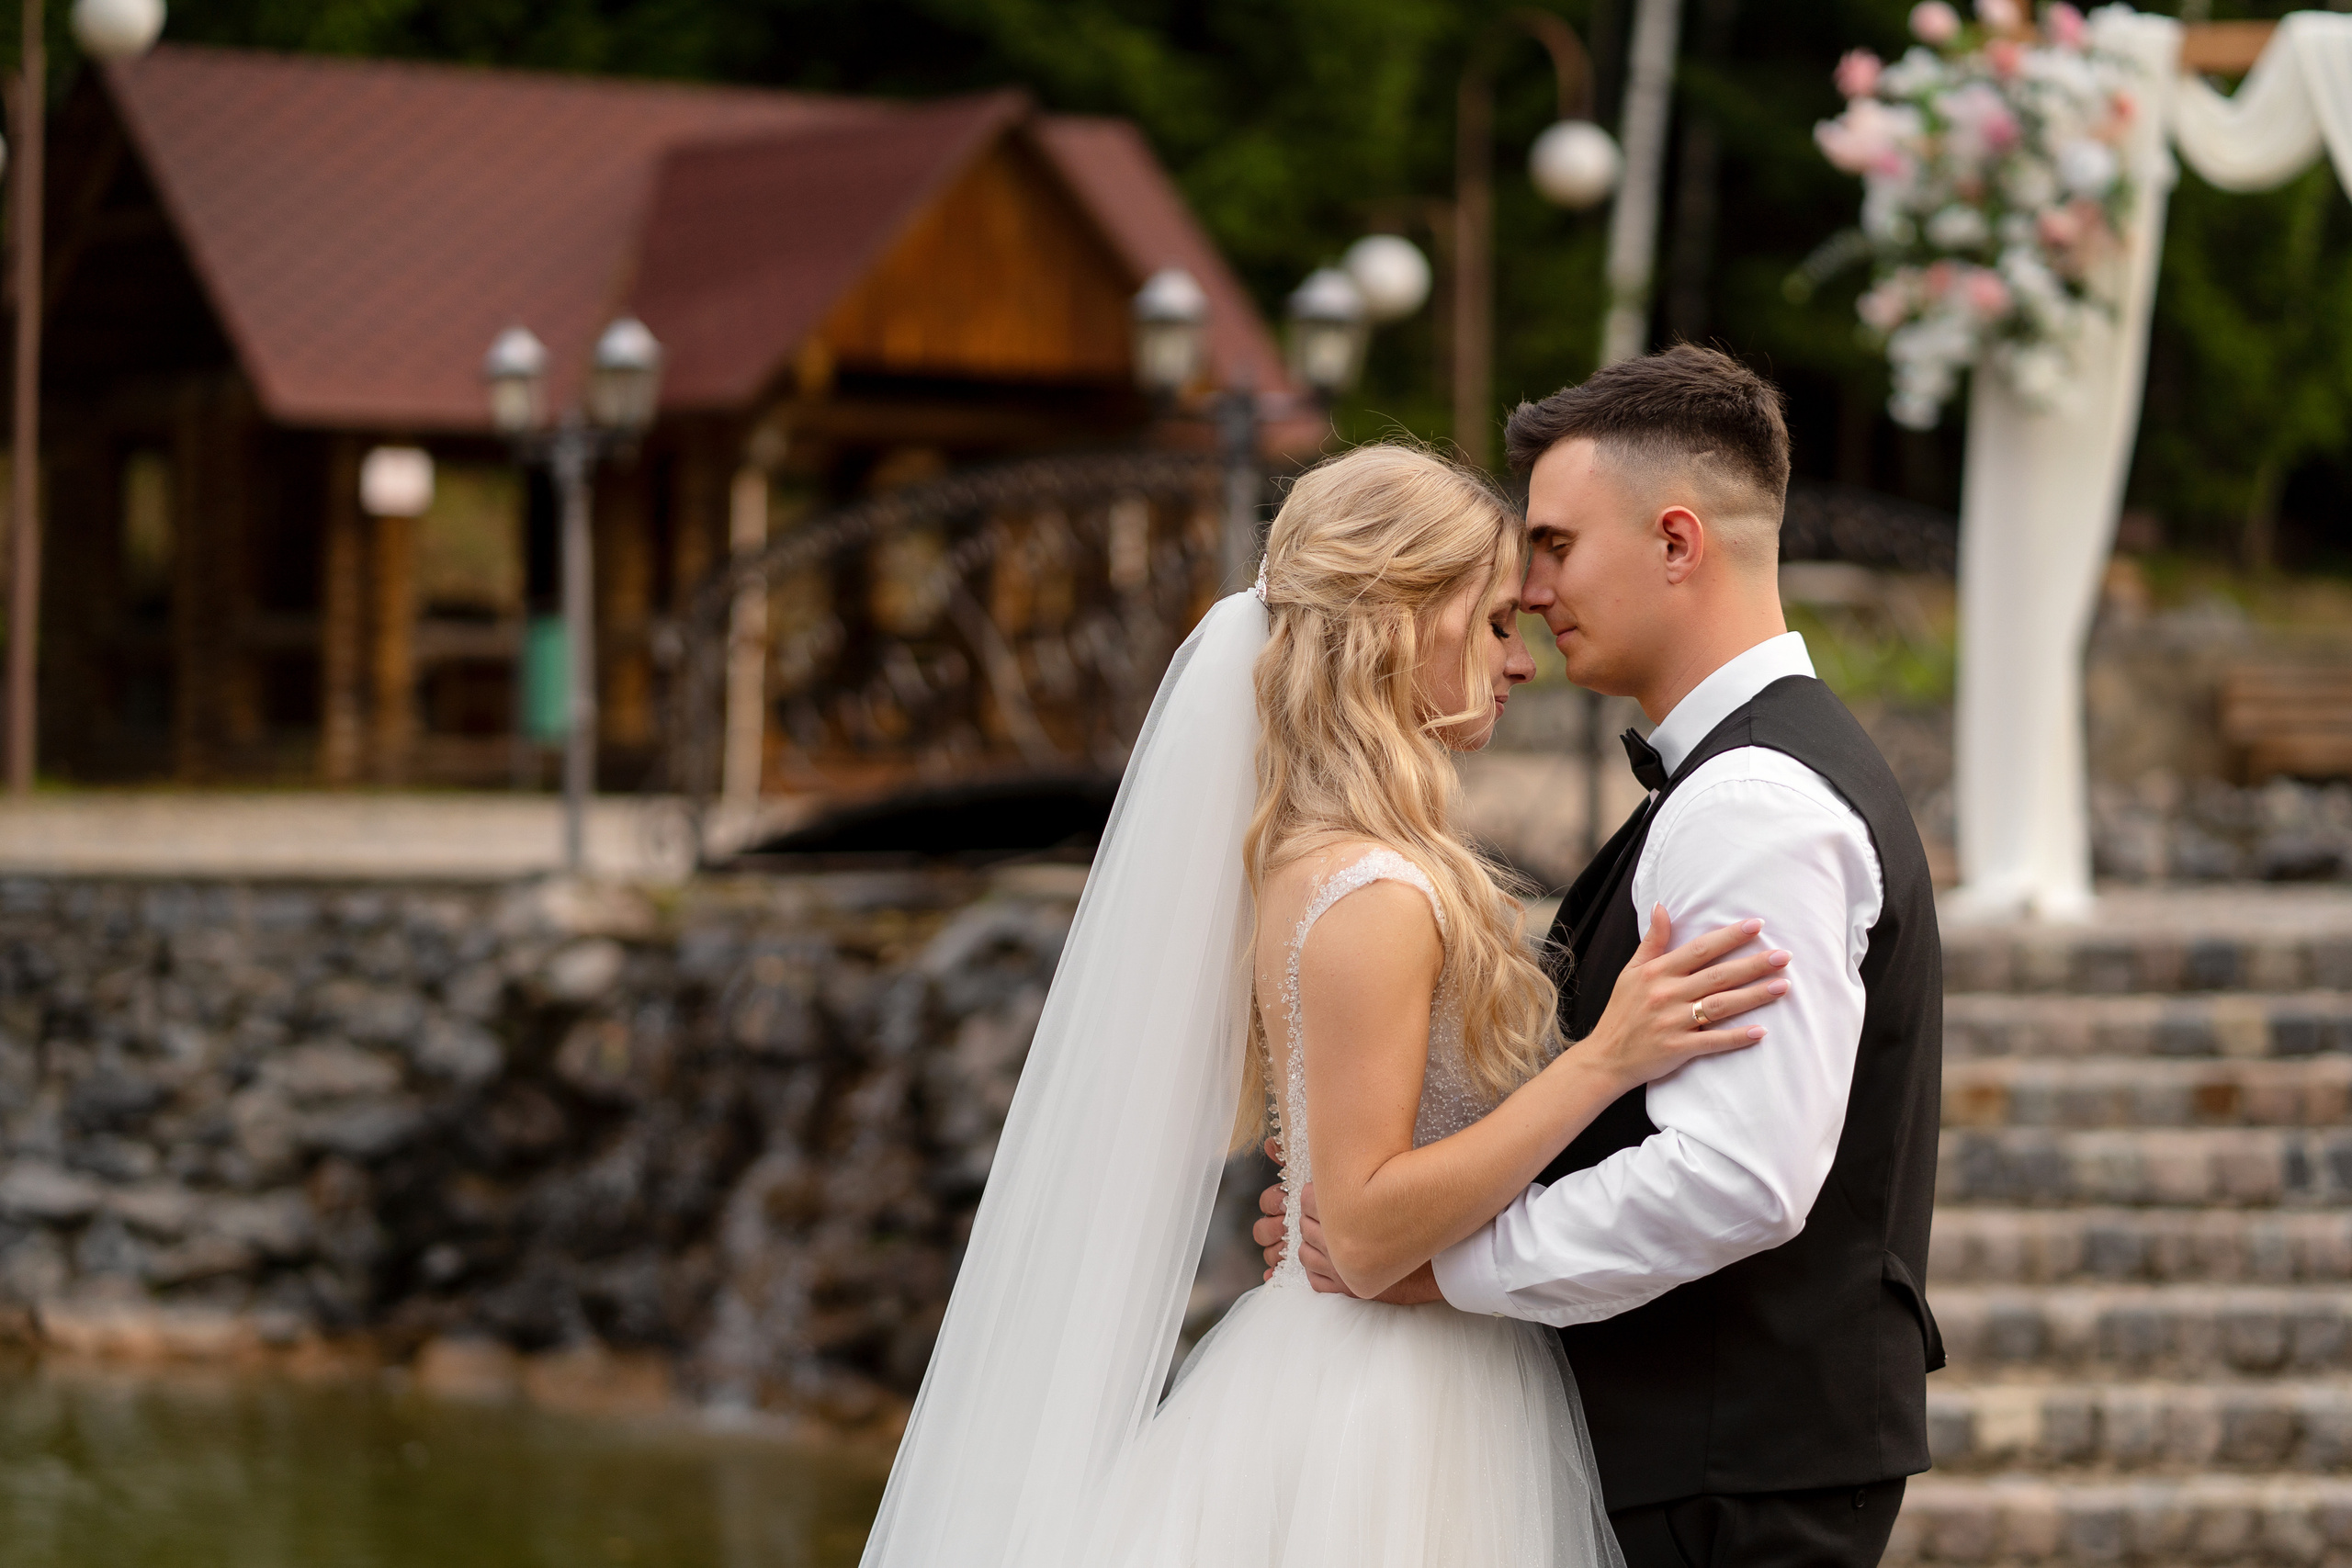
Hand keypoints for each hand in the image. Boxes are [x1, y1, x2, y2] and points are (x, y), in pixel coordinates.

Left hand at [1252, 1170, 1439, 1302]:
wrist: (1438, 1263)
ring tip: (1324, 1234)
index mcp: (1344, 1215)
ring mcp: (1339, 1270)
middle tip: (1324, 1212)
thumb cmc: (1417, 1222)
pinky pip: (1315, 1280)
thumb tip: (1340, 1159)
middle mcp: (1336, 1245)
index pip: (1306, 1199)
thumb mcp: (1392, 1190)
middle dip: (1312, 1217)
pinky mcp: (1345, 1288)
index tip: (1321, 1192)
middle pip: (1303, 1225)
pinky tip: (1325, 1259)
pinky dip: (1315, 1269)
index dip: (1313, 1193)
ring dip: (1309, 1242)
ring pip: (1304, 1253)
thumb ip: (1365, 1178)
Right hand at [1575, 906, 1787, 1092]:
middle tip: (1784, 956)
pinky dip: (1736, 1037)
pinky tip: (1760, 1031)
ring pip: (1720, 1005)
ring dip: (1754, 996)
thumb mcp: (1631, 971)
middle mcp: (1666, 994)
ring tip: (1782, 986)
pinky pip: (1712, 1041)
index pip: (1700, 949)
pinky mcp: (1677, 1048)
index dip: (1729, 936)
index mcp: (1657, 972)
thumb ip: (1652, 941)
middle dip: (1753, 964)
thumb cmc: (1621, 1012)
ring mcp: (1672, 1022)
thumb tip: (1661, 906)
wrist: (1605, 1057)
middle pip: (1718, 975)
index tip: (1757, 926)